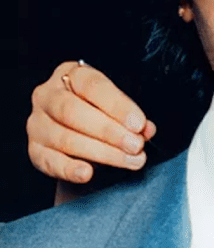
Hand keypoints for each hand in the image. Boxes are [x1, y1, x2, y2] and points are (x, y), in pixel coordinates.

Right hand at [27, 61, 155, 184]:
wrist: (76, 124)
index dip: (118, 105)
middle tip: (136, 145)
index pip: (93, 86)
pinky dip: (69, 169)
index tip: (139, 124)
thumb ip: (131, 116)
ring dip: (101, 153)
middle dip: (110, 131)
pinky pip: (50, 161)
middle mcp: (47, 96)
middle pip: (74, 112)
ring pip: (65, 138)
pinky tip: (87, 173)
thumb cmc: (99, 107)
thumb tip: (146, 130)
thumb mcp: (115, 104)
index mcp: (70, 74)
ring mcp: (37, 123)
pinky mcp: (34, 149)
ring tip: (129, 161)